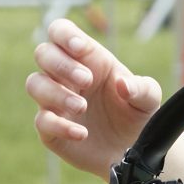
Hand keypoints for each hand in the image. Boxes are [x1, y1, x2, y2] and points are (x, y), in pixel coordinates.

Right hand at [25, 17, 161, 177]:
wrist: (132, 151)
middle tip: (87, 80)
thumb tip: (123, 84)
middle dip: (61, 64)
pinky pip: (42, 121)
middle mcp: (66, 76)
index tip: (80, 48)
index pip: (61, 32)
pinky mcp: (51, 128)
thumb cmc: (137, 115)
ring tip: (82, 107)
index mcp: (88, 59)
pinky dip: (59, 125)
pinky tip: (81, 133)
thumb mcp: (149, 99)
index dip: (65, 34)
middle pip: (43, 53)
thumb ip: (142, 88)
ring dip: (56, 92)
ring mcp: (55, 101)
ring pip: (35, 84)